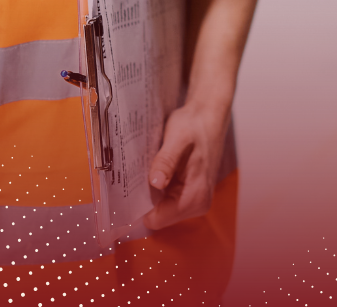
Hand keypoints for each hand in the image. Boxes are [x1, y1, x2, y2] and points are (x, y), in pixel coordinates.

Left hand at [142, 100, 228, 229]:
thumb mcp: (177, 138)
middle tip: (135, 176)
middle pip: (159, 216)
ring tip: (145, 172)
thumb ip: (166, 161)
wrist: (209, 117)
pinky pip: (167, 200)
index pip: (158, 220)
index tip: (126, 191)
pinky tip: (154, 172)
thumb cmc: (195, 125)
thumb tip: (155, 183)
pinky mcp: (191, 194)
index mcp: (195, 196)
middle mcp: (198, 204)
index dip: (140, 208)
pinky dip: (157, 189)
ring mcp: (195, 201)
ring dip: (150, 194)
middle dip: (145, 199)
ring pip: (161, 209)